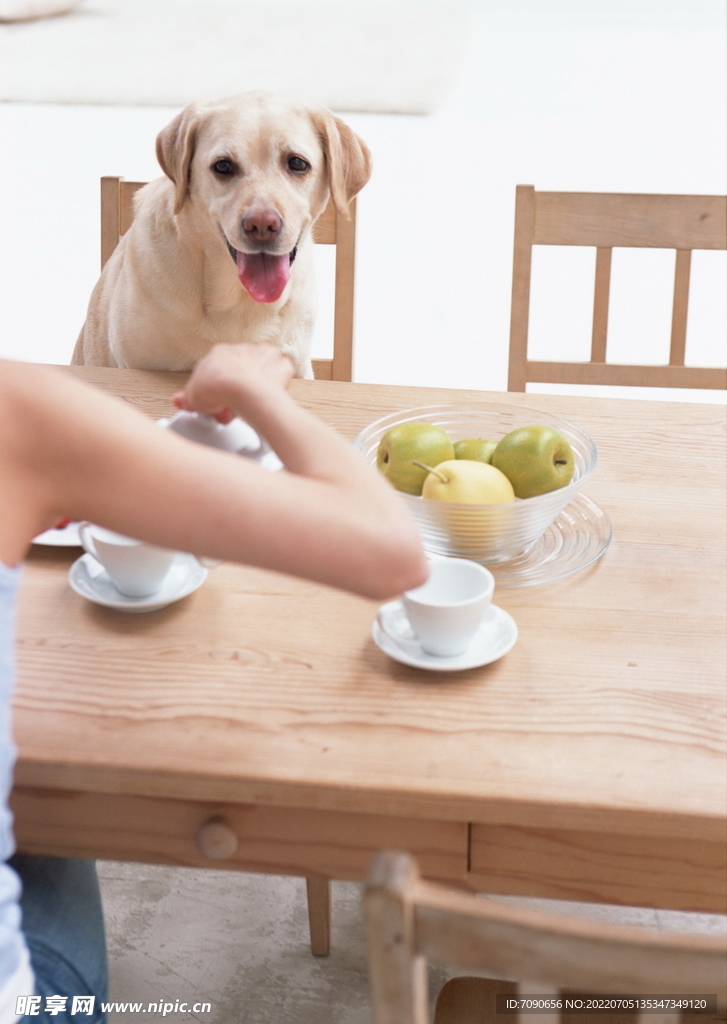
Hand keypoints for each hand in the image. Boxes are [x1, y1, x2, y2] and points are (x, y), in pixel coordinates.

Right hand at [173, 344, 294, 421]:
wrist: (240, 387)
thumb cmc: (217, 388)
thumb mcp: (192, 398)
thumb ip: (187, 398)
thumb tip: (181, 401)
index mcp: (218, 354)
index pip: (217, 373)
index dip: (217, 394)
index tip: (217, 407)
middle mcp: (240, 351)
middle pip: (239, 374)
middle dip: (235, 394)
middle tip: (231, 412)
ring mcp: (261, 356)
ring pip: (259, 374)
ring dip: (254, 390)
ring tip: (248, 410)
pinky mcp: (279, 364)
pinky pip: (280, 374)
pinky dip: (276, 386)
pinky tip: (267, 398)